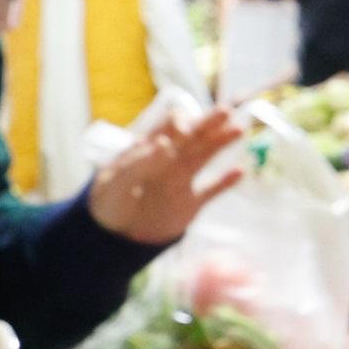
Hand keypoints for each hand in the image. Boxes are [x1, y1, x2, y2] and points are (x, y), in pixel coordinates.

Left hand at [88, 107, 245, 243]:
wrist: (112, 237)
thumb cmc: (108, 202)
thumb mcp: (116, 181)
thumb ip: (140, 162)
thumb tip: (166, 142)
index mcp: (148, 150)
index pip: (168, 128)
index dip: (179, 124)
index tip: (185, 130)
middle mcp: (168, 160)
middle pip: (193, 136)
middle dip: (209, 122)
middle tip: (227, 110)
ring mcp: (180, 180)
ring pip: (205, 157)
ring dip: (221, 143)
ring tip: (239, 129)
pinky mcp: (190, 204)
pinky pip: (211, 190)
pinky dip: (225, 182)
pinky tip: (240, 171)